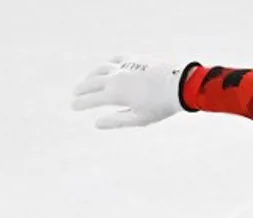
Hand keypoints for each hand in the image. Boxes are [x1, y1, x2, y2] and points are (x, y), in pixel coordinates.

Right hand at [71, 55, 192, 129]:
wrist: (179, 85)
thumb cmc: (160, 106)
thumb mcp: (138, 119)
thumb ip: (116, 121)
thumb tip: (96, 124)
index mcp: (115, 94)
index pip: (91, 99)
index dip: (80, 103)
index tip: (73, 106)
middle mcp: (116, 77)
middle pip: (92, 82)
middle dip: (82, 89)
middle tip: (75, 94)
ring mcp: (125, 66)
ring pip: (101, 68)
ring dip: (92, 75)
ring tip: (88, 81)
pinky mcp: (134, 58)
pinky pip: (116, 59)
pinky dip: (108, 64)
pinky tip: (107, 68)